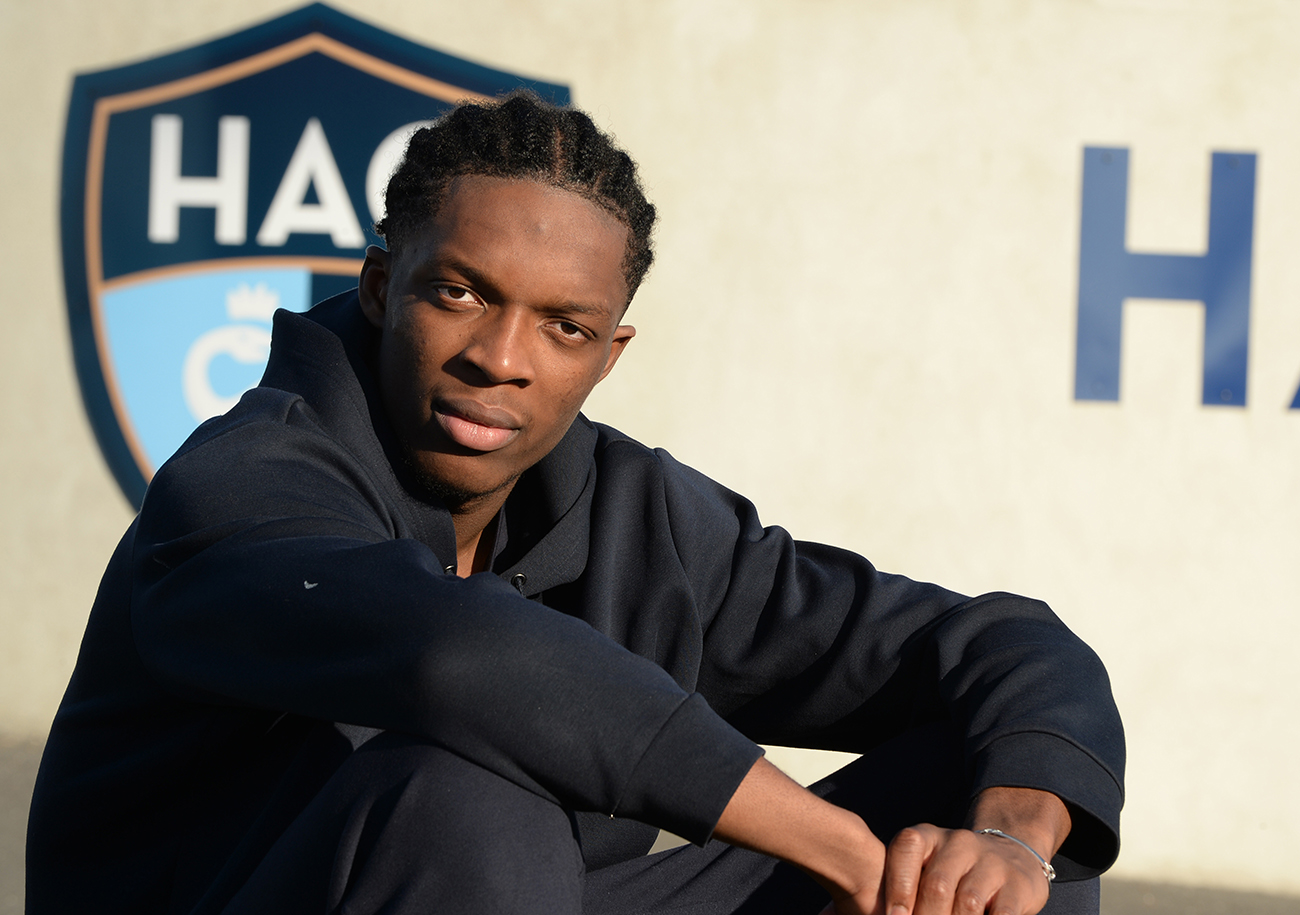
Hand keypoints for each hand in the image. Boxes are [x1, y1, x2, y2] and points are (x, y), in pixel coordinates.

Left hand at [819, 786, 1068, 914]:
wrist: (1010, 856)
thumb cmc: (944, 872)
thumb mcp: (911, 872)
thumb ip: (874, 893)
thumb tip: (823, 914)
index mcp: (924, 837)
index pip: (905, 852)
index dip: (896, 888)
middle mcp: (956, 843)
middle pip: (937, 885)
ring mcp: (988, 863)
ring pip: (967, 901)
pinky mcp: (1016, 888)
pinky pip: (1000, 913)